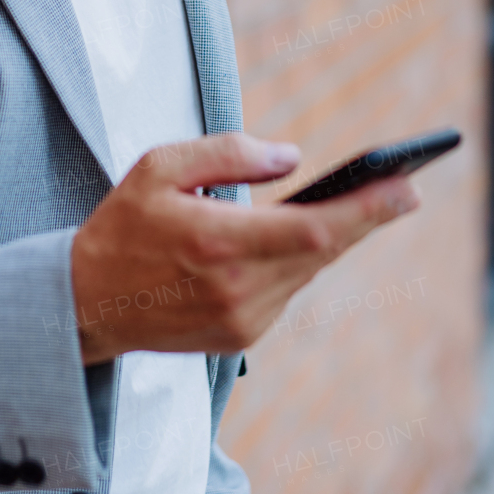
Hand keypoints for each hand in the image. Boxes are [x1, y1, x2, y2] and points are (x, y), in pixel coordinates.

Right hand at [69, 132, 418, 363]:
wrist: (86, 303)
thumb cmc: (122, 226)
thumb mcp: (160, 167)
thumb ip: (228, 154)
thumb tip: (291, 158)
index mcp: (220, 243)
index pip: (316, 228)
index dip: (368, 210)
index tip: (407, 189)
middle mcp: (238, 290)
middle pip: (324, 251)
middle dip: (365, 218)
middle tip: (404, 190)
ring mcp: (242, 321)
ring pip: (306, 272)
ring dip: (327, 240)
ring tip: (354, 206)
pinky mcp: (240, 339)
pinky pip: (285, 292)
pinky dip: (293, 263)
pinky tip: (290, 241)